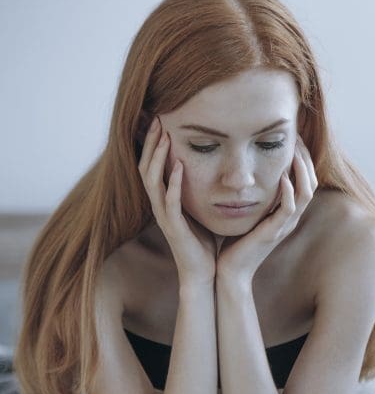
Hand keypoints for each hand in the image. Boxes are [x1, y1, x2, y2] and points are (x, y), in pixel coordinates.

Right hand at [138, 117, 216, 284]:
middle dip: (152, 143)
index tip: (162, 122)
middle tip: (158, 120)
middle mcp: (159, 206)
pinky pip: (170, 202)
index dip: (154, 144)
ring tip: (166, 137)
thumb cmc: (203, 243)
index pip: (153, 166)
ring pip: (152, 181)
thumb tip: (209, 170)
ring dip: (158, 158)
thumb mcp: (199, 210)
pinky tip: (180, 167)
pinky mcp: (174, 228)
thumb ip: (197, 191)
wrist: (204, 273)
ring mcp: (164, 216)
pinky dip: (174, 183)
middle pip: (146, 168)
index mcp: (164, 201)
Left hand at [216, 136, 316, 284]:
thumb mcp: (248, 213)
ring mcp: (285, 225)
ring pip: (306, 193)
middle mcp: (290, 217)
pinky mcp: (274, 232)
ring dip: (301, 170)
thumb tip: (247, 172)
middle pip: (311, 182)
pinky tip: (282, 177)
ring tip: (294, 151)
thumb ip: (254, 195)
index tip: (292, 138)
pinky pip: (289, 209)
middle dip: (305, 158)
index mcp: (286, 212)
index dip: (302, 158)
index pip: (304, 179)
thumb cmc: (235, 243)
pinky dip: (289, 192)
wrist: (230, 271)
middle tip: (297, 137)